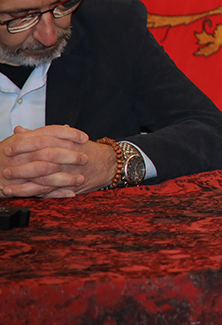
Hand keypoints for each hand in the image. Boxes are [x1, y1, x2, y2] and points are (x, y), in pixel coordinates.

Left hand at [1, 125, 115, 197]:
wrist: (109, 164)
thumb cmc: (86, 149)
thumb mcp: (67, 137)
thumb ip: (41, 134)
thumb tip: (21, 130)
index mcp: (67, 142)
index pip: (43, 142)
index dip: (25, 145)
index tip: (9, 148)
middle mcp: (68, 157)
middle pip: (42, 162)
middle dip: (22, 167)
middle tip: (5, 169)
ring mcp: (69, 173)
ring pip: (43, 180)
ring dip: (23, 184)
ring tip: (6, 185)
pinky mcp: (70, 187)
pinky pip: (49, 192)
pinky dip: (33, 193)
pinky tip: (19, 194)